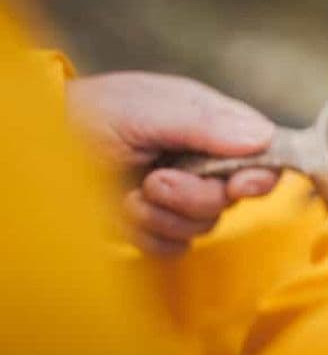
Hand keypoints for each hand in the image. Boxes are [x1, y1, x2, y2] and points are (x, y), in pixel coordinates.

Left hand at [67, 72, 278, 255]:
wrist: (36, 148)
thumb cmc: (92, 114)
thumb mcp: (149, 107)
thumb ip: (206, 123)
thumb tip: (265, 137)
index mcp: (209, 126)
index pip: (259, 153)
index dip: (259, 173)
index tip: (241, 184)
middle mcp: (200, 162)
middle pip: (232, 196)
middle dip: (195, 195)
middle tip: (157, 181)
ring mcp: (178, 196)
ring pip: (204, 224)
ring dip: (165, 214)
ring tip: (131, 193)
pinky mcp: (155, 226)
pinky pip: (174, 246)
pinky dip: (148, 233)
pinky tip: (124, 210)